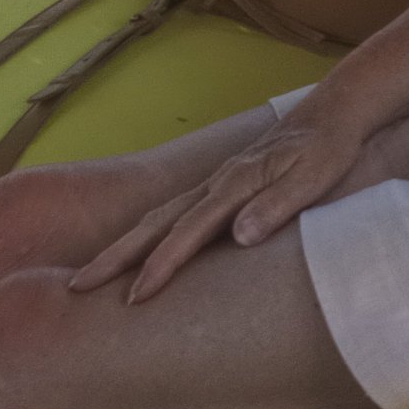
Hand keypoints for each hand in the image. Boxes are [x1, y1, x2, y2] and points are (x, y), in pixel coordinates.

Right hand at [68, 99, 372, 304]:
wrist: (333, 113)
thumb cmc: (327, 149)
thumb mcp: (314, 176)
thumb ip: (278, 204)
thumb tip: (239, 236)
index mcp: (236, 183)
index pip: (189, 230)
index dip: (161, 264)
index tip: (135, 296)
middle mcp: (216, 182)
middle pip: (155, 222)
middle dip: (116, 257)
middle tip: (75, 287)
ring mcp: (214, 183)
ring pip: (157, 217)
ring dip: (123, 247)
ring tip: (88, 275)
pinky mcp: (219, 185)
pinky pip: (172, 214)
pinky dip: (145, 234)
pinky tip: (135, 251)